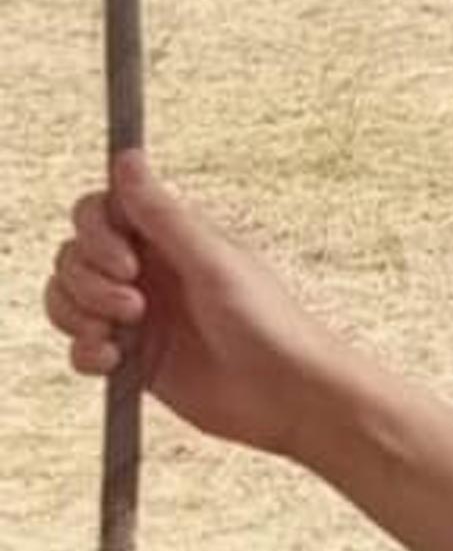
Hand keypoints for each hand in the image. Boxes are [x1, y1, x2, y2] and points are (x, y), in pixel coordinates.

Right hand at [44, 151, 347, 458]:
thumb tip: (127, 156)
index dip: (96, 233)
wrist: (285, 395)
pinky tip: (113, 362)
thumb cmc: (267, 322)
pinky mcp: (132, 357)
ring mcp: (138, 314)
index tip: (125, 262)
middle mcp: (149, 270)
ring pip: (69, 298)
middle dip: (88, 280)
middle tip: (134, 306)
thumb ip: (162, 214)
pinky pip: (80, 347)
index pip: (100, 212)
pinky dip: (84, 353)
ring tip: (122, 334)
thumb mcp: (212, 262)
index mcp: (171, 238)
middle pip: (74, 255)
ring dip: (79, 314)